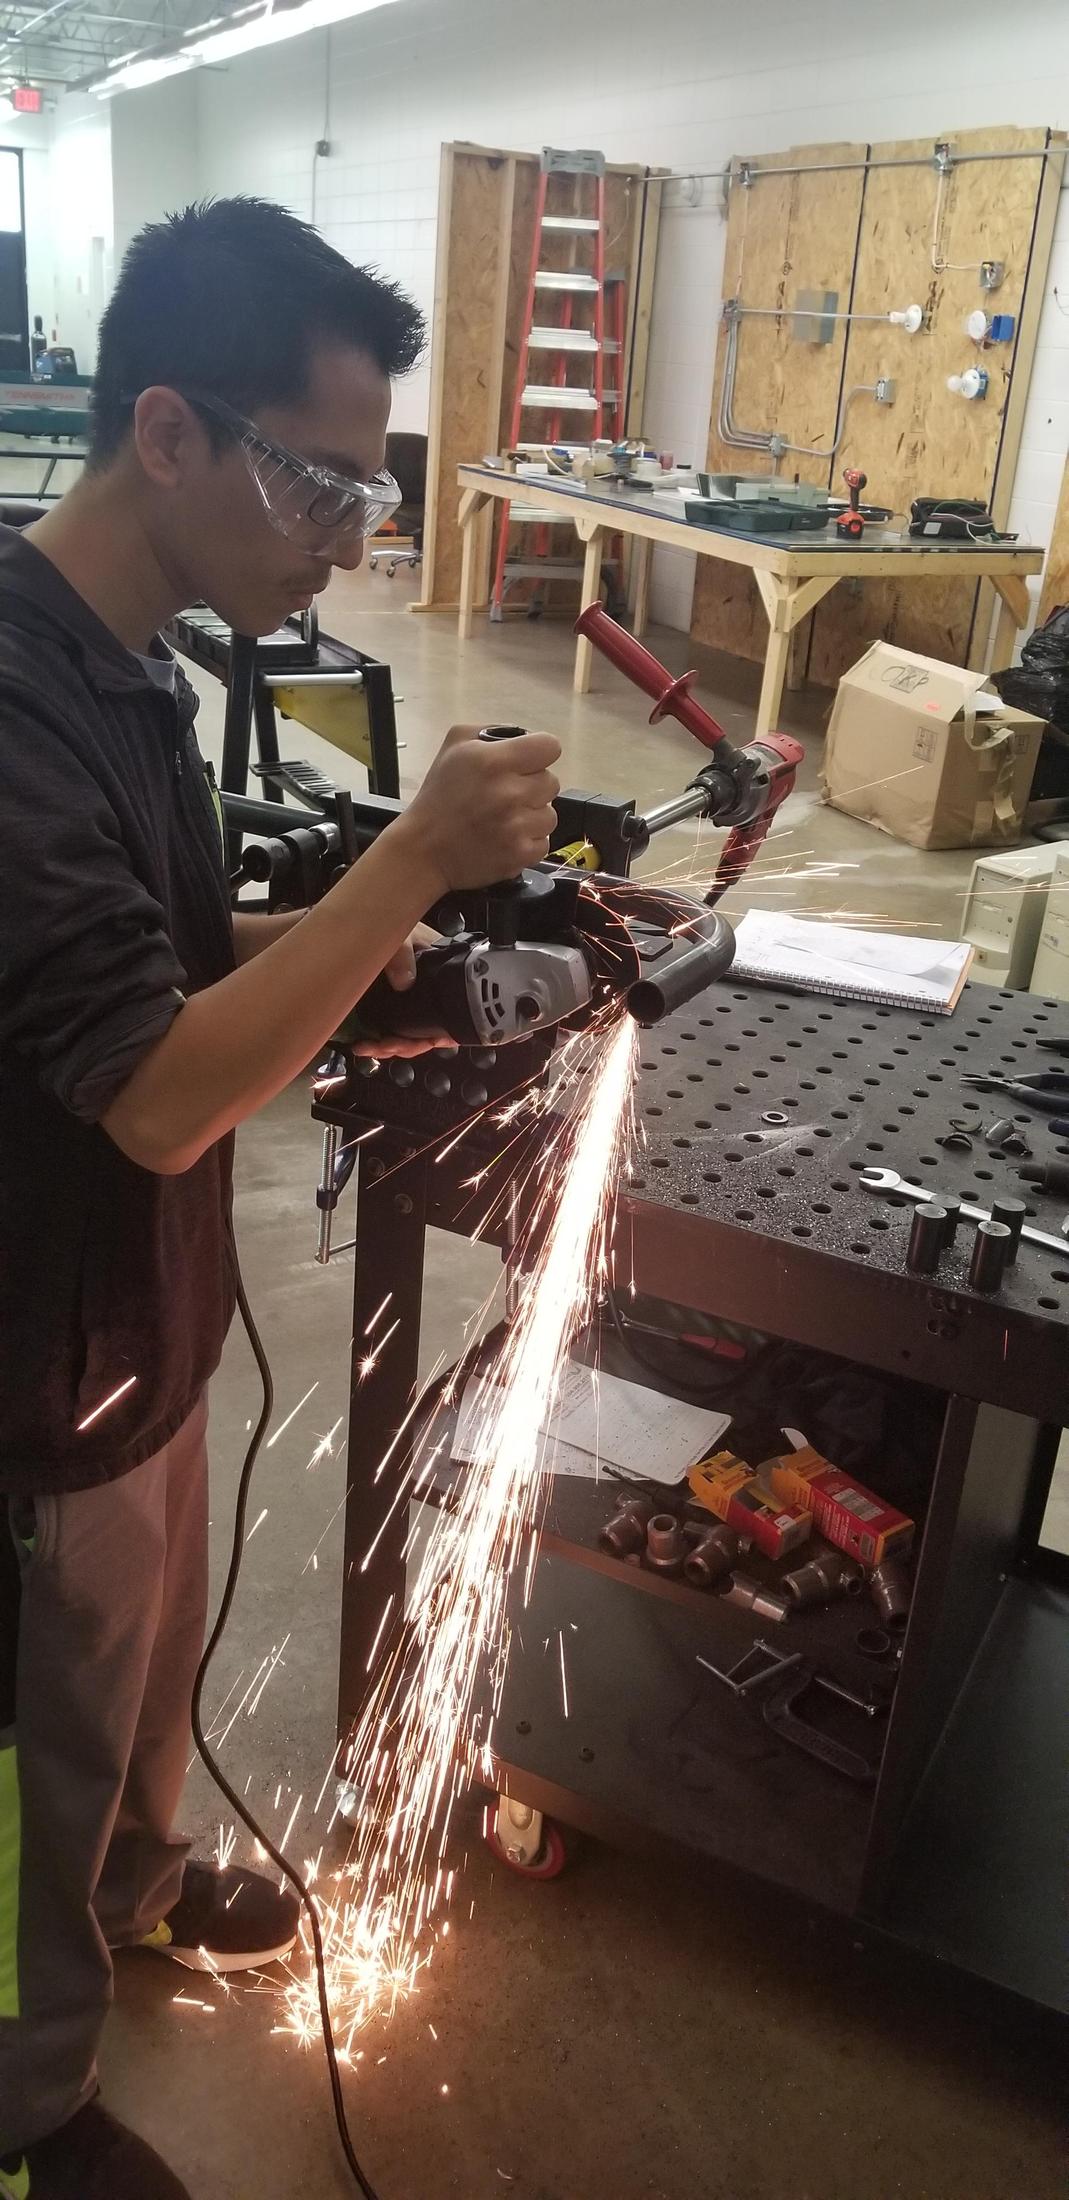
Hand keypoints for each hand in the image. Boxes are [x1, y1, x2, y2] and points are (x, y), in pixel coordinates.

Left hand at [348, 924, 453, 1058]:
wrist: (363, 914)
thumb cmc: (390, 917)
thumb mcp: (400, 932)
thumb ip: (402, 952)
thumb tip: (405, 982)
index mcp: (435, 973)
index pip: (451, 1011)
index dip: (444, 1031)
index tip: (432, 1040)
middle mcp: (421, 989)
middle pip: (425, 1031)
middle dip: (407, 1045)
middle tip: (388, 1045)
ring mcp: (400, 998)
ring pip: (404, 1035)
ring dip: (389, 1047)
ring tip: (370, 1047)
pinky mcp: (379, 1004)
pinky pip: (383, 1031)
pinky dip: (374, 1043)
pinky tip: (361, 1044)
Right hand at [399, 724, 560, 894]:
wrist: (423, 851)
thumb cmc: (439, 797)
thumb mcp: (454, 746)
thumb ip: (491, 732)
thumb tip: (523, 737)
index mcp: (494, 761)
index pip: (550, 747)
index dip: (539, 754)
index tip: (527, 763)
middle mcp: (509, 792)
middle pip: (552, 782)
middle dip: (532, 787)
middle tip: (506, 795)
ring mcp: (516, 826)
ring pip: (550, 815)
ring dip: (532, 816)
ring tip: (504, 819)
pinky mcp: (519, 854)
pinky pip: (544, 842)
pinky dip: (528, 842)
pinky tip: (505, 838)